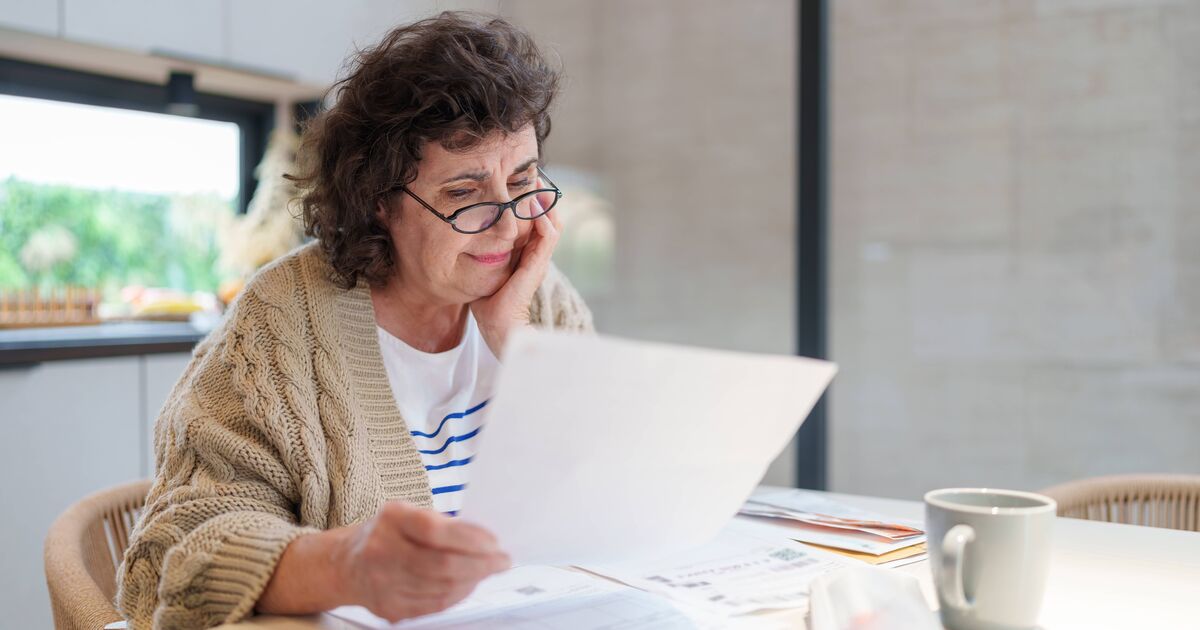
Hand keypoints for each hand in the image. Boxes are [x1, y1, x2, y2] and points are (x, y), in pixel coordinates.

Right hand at [334, 502, 510, 621]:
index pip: (436, 530)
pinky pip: (434, 605)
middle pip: (442, 565)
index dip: (471, 539)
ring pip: (441, 588)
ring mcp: (382, 582)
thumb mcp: (409, 515)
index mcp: (392, 519)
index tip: (495, 543)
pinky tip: (467, 584)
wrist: (346, 563)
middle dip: (481, 565)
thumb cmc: (388, 534)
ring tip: (487, 571)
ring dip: (473, 581)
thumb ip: (445, 526)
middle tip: (502, 561)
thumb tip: (487, 543)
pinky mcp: (388, 607)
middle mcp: (382, 550)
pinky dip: (457, 595)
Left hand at [470, 184, 560, 355]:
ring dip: (545, 201)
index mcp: (526, 255)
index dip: (529, 201)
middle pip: (547, 216)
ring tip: (536, 179)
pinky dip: (544, 218)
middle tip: (530, 171)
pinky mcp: (538, 264)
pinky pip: (548, 235)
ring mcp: (539, 259)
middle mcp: (536, 254)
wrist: (499, 328)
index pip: (534, 221)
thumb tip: (457, 237)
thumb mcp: (481, 271)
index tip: (517, 181)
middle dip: (540, 194)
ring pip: (552, 222)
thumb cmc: (488, 304)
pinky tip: (535, 202)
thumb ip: (477, 254)